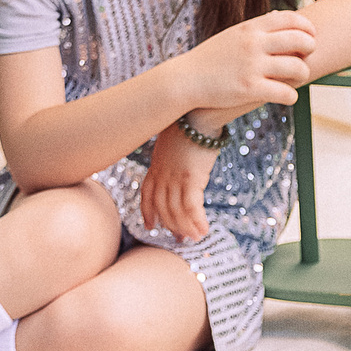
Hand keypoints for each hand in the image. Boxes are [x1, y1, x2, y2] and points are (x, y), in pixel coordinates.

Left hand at [141, 122, 213, 241]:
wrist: (199, 112)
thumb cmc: (191, 120)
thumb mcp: (174, 138)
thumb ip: (172, 152)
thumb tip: (180, 154)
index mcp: (156, 164)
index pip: (146, 193)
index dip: (147, 212)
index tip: (150, 225)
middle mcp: (162, 174)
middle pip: (162, 207)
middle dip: (170, 225)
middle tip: (180, 238)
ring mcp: (175, 177)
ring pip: (176, 210)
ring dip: (185, 227)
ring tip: (194, 238)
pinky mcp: (191, 178)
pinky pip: (191, 207)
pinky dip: (196, 221)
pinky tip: (204, 229)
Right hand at [179, 10, 316, 117]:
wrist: (185, 80)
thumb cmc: (211, 58)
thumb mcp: (233, 34)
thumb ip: (256, 27)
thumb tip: (278, 15)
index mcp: (250, 28)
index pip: (291, 19)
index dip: (307, 27)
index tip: (311, 36)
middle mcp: (254, 44)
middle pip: (300, 40)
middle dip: (311, 48)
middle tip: (309, 56)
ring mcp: (253, 66)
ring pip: (297, 68)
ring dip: (304, 74)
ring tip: (299, 79)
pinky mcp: (250, 89)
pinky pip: (285, 92)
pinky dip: (291, 96)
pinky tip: (288, 97)